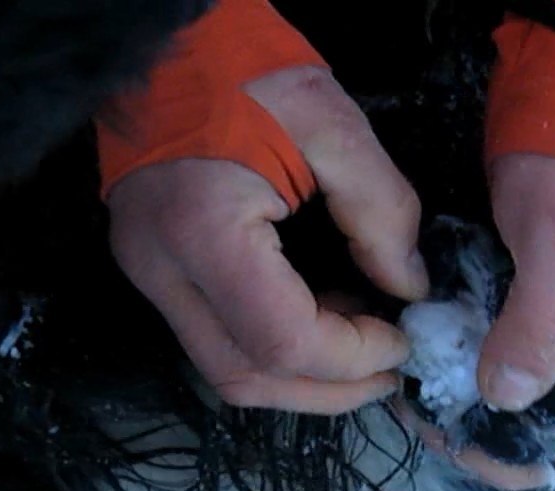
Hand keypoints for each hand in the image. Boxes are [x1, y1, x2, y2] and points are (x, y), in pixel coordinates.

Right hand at [106, 66, 427, 413]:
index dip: (351, 357)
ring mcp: (146, 274)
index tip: (401, 339)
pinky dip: (273, 348)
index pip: (281, 341)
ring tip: (361, 342)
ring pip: (224, 371)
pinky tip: (322, 315)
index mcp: (200, 229)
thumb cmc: (243, 64)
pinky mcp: (152, 268)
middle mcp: (160, 268)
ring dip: (301, 377)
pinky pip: (216, 338)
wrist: (161, 35)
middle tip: (390, 371)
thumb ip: (381, 211)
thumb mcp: (332, 123)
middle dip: (328, 390)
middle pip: (244, 377)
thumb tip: (408, 288)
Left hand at [402, 154, 554, 489]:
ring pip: (509, 383)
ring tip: (409, 380)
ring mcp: (551, 312)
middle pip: (539, 423)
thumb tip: (502, 398)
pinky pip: (489, 337)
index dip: (529, 461)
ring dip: (461, 393)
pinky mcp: (518, 283)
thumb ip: (543, 322)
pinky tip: (416, 339)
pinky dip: (456, 350)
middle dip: (482, 431)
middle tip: (421, 408)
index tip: (467, 443)